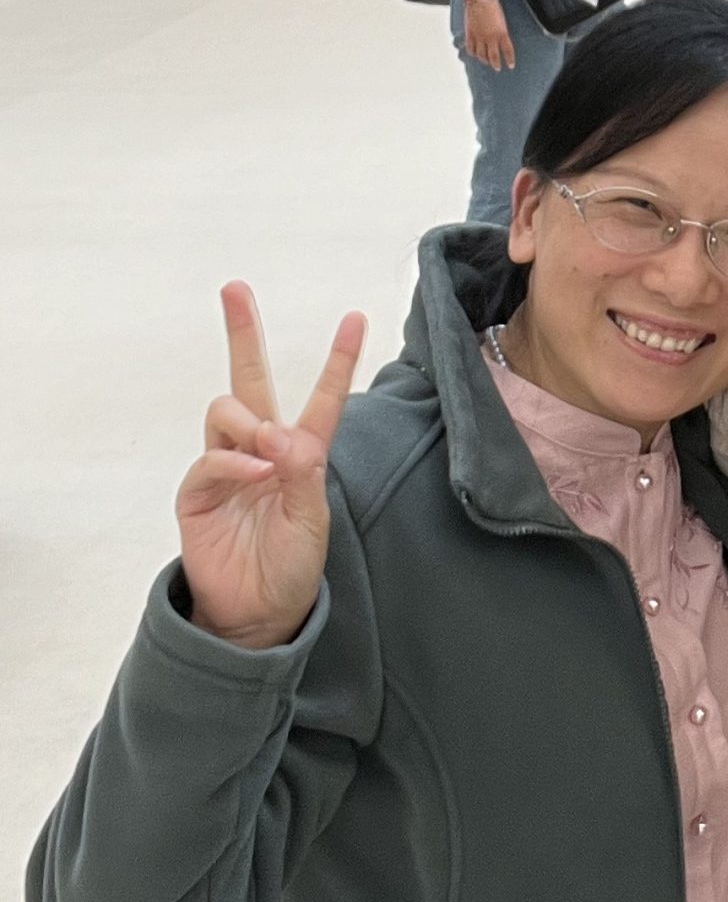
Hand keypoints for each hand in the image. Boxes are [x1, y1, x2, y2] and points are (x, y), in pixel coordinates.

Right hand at [176, 285, 366, 651]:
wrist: (257, 612)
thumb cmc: (291, 566)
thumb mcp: (313, 519)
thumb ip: (303, 472)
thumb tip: (280, 432)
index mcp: (301, 455)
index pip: (322, 399)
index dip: (337, 360)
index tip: (355, 317)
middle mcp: (260, 451)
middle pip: (249, 380)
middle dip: (242, 334)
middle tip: (236, 289)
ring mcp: (225, 466)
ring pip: (228, 410)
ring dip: (251, 422)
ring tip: (268, 453)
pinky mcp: (197, 490)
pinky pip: (211, 456)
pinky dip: (234, 459)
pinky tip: (254, 471)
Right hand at [463, 0, 514, 70]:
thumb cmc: (492, 6)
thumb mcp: (502, 21)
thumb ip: (502, 32)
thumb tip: (501, 40)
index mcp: (502, 34)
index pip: (508, 51)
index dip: (509, 60)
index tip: (510, 65)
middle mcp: (491, 38)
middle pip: (494, 57)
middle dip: (496, 64)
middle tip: (498, 68)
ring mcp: (479, 37)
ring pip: (481, 55)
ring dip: (485, 60)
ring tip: (487, 62)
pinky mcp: (470, 34)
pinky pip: (471, 48)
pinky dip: (473, 53)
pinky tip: (475, 55)